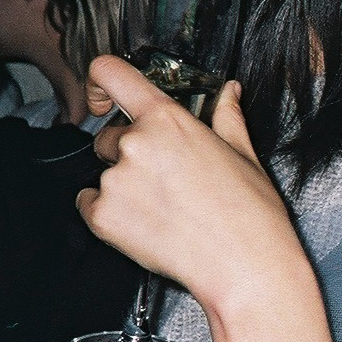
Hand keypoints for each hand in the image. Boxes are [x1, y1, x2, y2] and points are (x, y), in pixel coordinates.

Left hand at [76, 56, 302, 313]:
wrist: (246, 267)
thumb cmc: (251, 214)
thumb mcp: (245, 155)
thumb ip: (226, 117)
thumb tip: (229, 93)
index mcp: (168, 120)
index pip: (110, 73)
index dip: (100, 84)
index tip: (106, 100)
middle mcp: (136, 144)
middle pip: (109, 137)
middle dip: (130, 155)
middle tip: (167, 181)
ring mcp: (115, 181)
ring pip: (104, 174)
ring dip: (125, 187)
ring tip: (166, 209)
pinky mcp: (102, 217)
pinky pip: (90, 204)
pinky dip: (110, 213)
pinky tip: (148, 224)